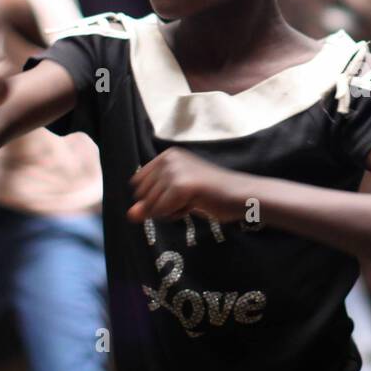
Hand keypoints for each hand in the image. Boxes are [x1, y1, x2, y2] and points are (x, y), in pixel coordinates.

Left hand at [127, 147, 249, 223]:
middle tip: (188, 199)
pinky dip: (174, 214)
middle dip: (160, 205)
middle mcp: (168, 158)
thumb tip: (130, 215)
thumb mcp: (176, 198)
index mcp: (167, 156)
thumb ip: (151, 204)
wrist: (240, 196)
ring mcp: (174, 170)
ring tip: (192, 201)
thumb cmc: (212, 196)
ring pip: (150, 206)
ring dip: (169, 211)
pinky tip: (194, 204)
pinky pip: (161, 211)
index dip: (154, 197)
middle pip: (141, 196)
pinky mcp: (181, 184)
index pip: (138, 184)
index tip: (179, 195)